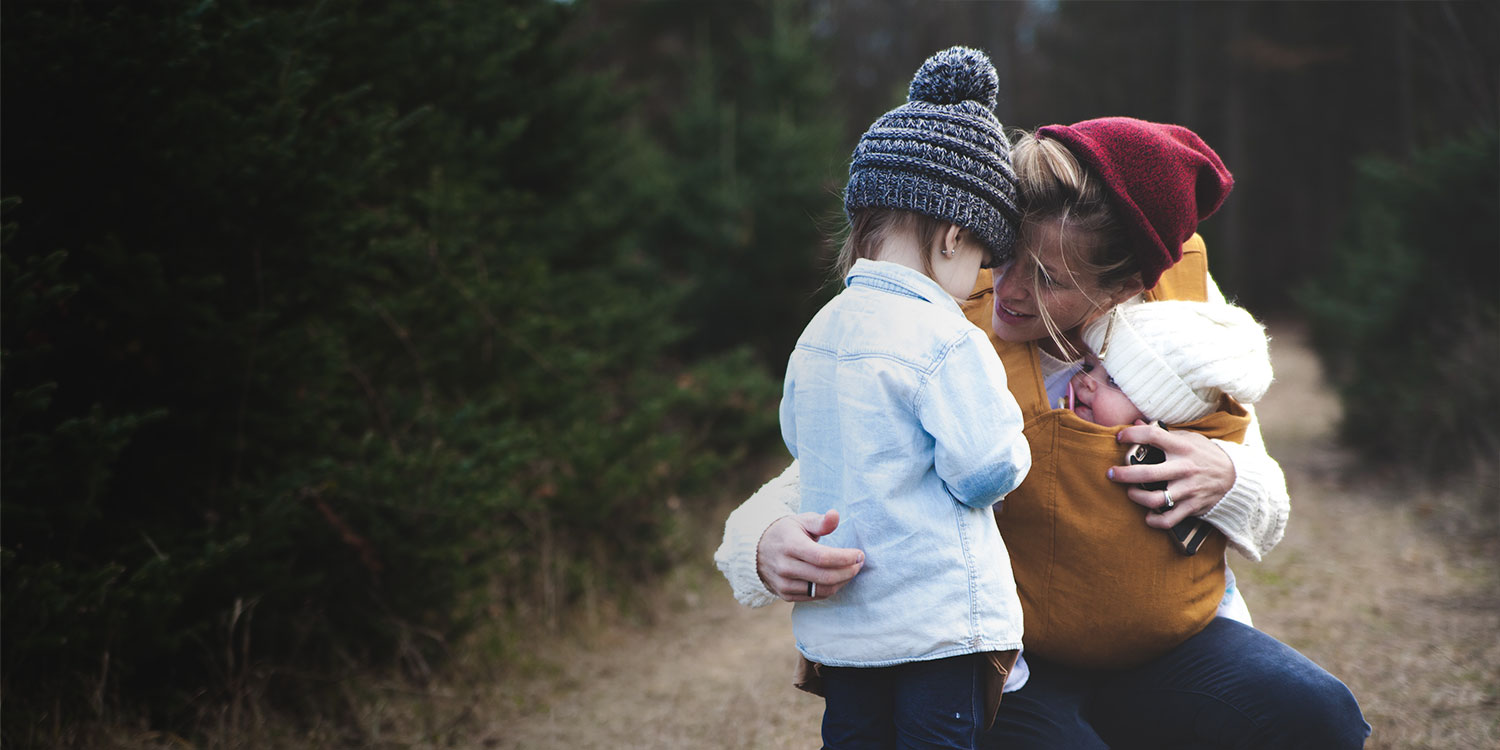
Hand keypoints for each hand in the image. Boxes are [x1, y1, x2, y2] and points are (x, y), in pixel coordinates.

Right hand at [756, 509, 864, 601]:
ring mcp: (784, 583)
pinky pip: (815, 596)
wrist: (758, 551)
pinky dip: (831, 589)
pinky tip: (838, 578)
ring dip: (842, 581)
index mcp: (790, 545)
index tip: (859, 554)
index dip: (845, 558)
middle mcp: (785, 567)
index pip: (823, 557)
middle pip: (825, 576)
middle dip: (849, 571)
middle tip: (859, 563)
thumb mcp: (801, 521)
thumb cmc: (786, 533)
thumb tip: (835, 515)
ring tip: (851, 570)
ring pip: (822, 590)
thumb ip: (821, 522)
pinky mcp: (785, 595)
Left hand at [1110, 421, 1235, 529]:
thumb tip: (1135, 421)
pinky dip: (1155, 520)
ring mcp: (1188, 489)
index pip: (1153, 436)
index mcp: (1182, 447)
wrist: (1235, 477)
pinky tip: (1148, 516)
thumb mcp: (1189, 438)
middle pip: (1147, 473)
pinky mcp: (1192, 506)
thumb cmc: (1205, 454)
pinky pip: (1169, 519)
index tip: (1119, 437)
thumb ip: (1163, 433)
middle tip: (1111, 473)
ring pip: (1155, 499)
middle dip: (1123, 474)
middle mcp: (1184, 468)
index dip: (1132, 434)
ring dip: (1136, 497)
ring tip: (1131, 493)